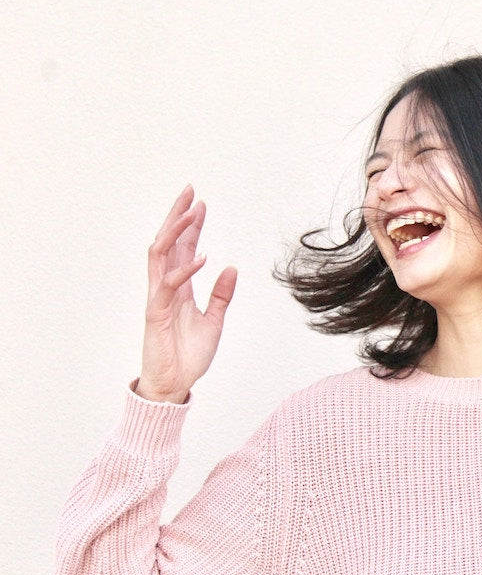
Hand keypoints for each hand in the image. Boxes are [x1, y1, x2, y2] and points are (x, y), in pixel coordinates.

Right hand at [136, 185, 236, 402]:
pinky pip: (168, 285)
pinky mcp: (156, 313)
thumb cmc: (189, 355)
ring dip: (176, 232)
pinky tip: (202, 257)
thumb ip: (221, 295)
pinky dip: (185, 270)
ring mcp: (158, 298)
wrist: (175, 384)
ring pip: (160, 255)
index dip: (191, 225)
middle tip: (190, 191)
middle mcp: (166, 287)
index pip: (183, 248)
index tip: (201, 203)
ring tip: (191, 213)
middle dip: (177, 216)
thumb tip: (232, 268)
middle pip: (167, 243)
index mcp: (179, 287)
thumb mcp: (215, 320)